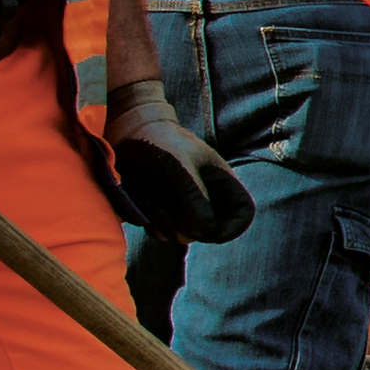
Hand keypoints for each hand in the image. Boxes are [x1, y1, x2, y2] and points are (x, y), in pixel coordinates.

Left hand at [104, 94, 255, 245]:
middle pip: (209, 231)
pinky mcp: (160, 212)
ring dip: (165, 224)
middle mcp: (204, 198)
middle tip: (168, 211)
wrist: (127, 134)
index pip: (242, 213)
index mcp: (220, 183)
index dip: (233, 228)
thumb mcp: (180, 165)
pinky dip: (150, 222)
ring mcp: (181, 207)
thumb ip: (195, 197)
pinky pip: (160, 232)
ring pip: (182, 235)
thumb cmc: (161, 142)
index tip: (213, 234)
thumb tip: (205, 231)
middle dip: (188, 227)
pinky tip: (142, 201)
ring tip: (150, 200)